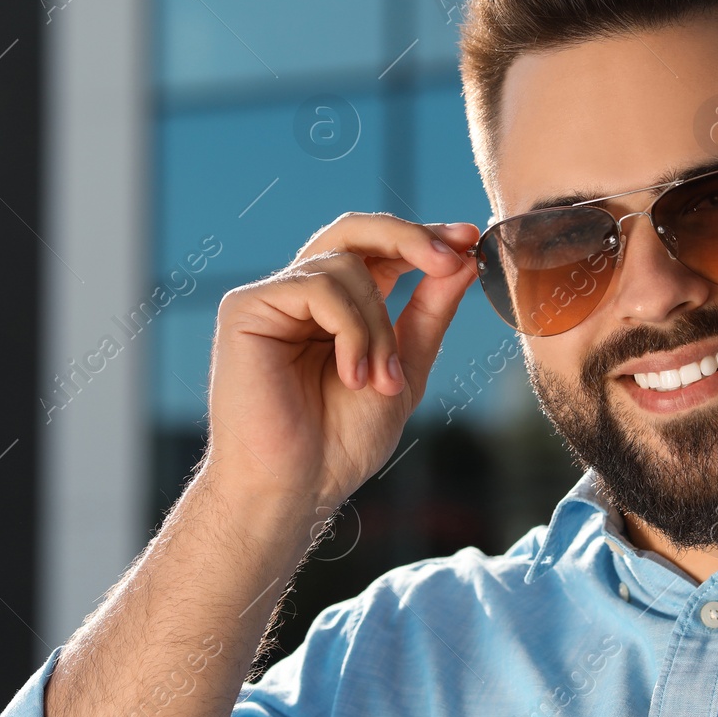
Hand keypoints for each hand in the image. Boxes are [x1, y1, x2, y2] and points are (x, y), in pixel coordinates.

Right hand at [200, 213, 478, 516]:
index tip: (471, 238)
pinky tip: (351, 375)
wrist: (298, 487)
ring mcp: (273, 297)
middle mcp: (303, 292)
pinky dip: (350, 331)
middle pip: (355, 229)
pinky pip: (317, 288)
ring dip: (378, 326)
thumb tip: (465, 258)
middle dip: (410, 238)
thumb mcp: (405, 369)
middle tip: (450, 260)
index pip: (380, 248)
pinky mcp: (247, 308)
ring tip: (377, 382)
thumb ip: (430, 312)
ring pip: (346, 268)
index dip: (424, 237)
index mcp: (340, 304)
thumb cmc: (343, 440)